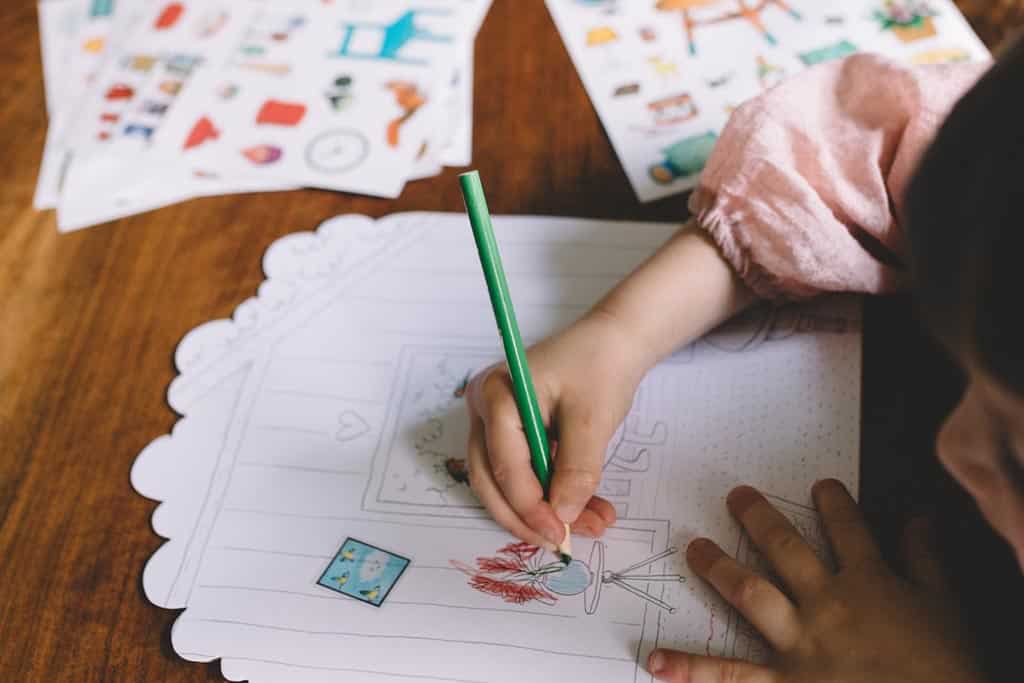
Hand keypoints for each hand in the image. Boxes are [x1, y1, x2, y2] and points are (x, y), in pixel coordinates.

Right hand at [464, 310, 649, 549]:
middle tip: (564, 542)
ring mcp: (495, 421)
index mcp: (498, 396)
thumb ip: (577, 469)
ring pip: (506, 481)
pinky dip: (550, 493)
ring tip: (592, 525)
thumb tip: (563, 516)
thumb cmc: (600, 366)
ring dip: (542, 510)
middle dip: (528, 516)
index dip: (530, 506)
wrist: (613, 341)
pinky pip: (523, 471)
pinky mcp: (512, 432)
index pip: (504, 465)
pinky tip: (586, 509)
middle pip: (492, 479)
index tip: (562, 534)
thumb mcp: (593, 418)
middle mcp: (485, 409)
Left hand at [648, 481, 983, 682]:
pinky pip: (732, 674)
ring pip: (750, 593)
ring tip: (693, 547)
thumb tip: (917, 513)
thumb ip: (928, 556)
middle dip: (759, 518)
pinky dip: (692, 669)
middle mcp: (827, 604)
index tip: (821, 485)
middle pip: (786, 549)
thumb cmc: (948, 667)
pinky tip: (657, 660)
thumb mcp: (948, 606)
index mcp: (870, 583)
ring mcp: (801, 644)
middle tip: (735, 495)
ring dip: (718, 568)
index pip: (847, 528)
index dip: (834, 503)